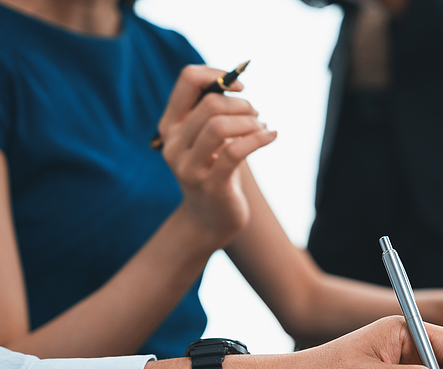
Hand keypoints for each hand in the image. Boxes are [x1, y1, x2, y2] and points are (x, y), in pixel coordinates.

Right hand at [157, 65, 276, 244]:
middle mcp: (173, 144)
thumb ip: (214, 111)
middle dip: (242, 104)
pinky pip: (237, 150)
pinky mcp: (210, 185)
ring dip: (250, 122)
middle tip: (257, 115)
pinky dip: (259, 138)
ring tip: (262, 128)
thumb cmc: (214, 170)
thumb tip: (235, 83)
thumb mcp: (208, 138)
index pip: (188, 79)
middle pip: (210, 104)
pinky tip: (272, 135)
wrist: (210, 218)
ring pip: (219, 126)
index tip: (240, 88)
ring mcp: (189, 167)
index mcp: (170, 125)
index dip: (218, 75)